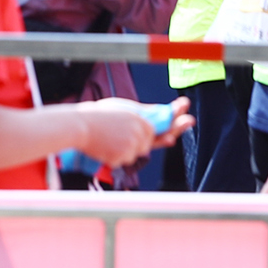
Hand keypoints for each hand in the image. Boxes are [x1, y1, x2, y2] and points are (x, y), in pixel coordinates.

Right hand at [72, 98, 190, 168]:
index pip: (159, 128)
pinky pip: (123, 159)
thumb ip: (144, 113)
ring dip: (125, 147)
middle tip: (178, 124)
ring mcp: (131, 147)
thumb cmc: (99, 116)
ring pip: (135, 153)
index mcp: (140, 121)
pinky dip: (116, 154)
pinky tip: (105, 145)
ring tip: (110, 136)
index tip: (187, 118)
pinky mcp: (121, 158)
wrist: (80, 126)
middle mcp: (139, 134)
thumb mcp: (124, 108)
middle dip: (152, 136)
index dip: (174, 123)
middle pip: (149, 143)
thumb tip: (163, 113)